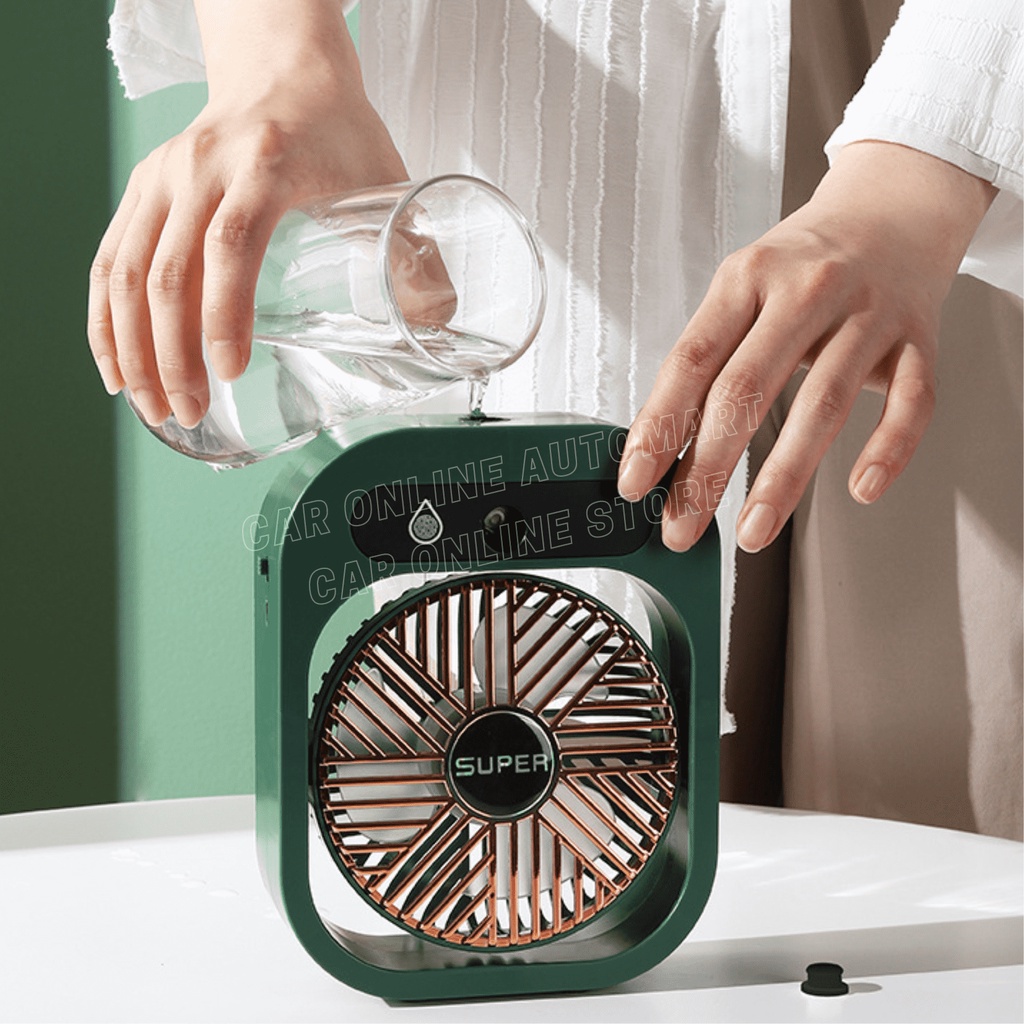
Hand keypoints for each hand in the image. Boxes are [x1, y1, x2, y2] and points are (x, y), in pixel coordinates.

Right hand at [87, 0, 406, 427]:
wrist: (282, 69)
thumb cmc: (335, 127)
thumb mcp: (384, 178)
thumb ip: (413, 251)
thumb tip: (437, 324)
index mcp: (265, 163)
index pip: (231, 243)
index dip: (224, 312)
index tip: (229, 371)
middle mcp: (201, 166)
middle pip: (168, 268)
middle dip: (172, 353)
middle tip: (191, 411)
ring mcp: (162, 176)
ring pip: (126, 269)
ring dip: (131, 347)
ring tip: (150, 406)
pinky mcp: (143, 188)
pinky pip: (110, 259)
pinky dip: (105, 317)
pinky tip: (113, 365)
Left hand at [617, 141, 996, 552]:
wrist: (894, 205)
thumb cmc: (804, 261)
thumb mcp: (743, 285)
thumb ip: (710, 353)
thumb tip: (663, 444)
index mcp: (746, 278)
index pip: (692, 361)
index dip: (658, 425)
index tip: (635, 481)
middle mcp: (805, 291)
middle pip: (746, 390)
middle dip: (707, 469)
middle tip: (681, 526)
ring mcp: (867, 314)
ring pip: (823, 403)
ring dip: (783, 478)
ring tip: (752, 530)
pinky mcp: (919, 339)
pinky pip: (910, 402)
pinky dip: (887, 449)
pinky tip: (861, 489)